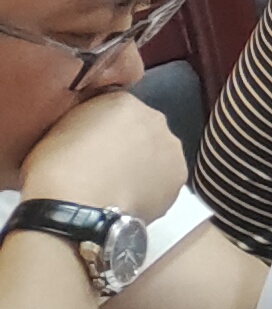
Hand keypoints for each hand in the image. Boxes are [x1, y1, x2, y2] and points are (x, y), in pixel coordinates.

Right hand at [18, 89, 186, 220]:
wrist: (76, 207)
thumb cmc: (55, 169)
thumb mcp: (57, 132)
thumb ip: (83, 124)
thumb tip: (90, 136)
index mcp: (122, 101)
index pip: (116, 110)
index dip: (102, 131)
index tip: (90, 148)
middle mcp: (154, 118)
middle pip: (142, 130)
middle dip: (128, 146)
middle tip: (106, 169)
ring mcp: (171, 148)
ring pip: (158, 154)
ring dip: (144, 167)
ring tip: (118, 189)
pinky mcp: (179, 178)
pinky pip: (164, 180)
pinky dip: (152, 189)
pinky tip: (130, 201)